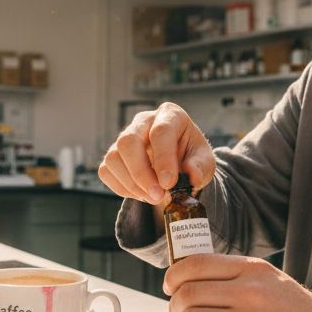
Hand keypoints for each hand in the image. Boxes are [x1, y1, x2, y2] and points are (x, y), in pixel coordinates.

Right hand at [99, 102, 214, 204]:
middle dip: (141, 173)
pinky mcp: (113, 154)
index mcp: (170, 115)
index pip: (160, 131)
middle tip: (157, 195)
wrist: (178, 166)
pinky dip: (123, 189)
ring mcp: (125, 137)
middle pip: (128, 141)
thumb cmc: (191, 158)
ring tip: (153, 197)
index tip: (169, 183)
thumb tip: (192, 175)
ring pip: (114, 157)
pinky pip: (107, 171)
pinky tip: (141, 194)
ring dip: (132, 184)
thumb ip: (201, 167)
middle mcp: (143, 121)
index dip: (163, 159)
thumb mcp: (205, 161)